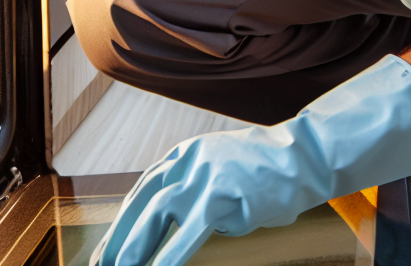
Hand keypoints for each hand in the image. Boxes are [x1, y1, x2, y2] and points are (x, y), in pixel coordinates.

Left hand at [90, 56, 410, 265]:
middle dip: (119, 238)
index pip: (143, 191)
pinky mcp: (221, 194)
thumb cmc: (265, 172)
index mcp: (184, 156)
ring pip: (156, 213)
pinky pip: (187, 233)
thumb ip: (194, 190)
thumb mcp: (220, 172)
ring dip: (134, 246)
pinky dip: (168, 256)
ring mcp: (203, 175)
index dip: (123, 222)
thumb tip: (170, 225)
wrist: (302, 156)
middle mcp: (187, 161)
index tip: (107, 250)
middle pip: (142, 202)